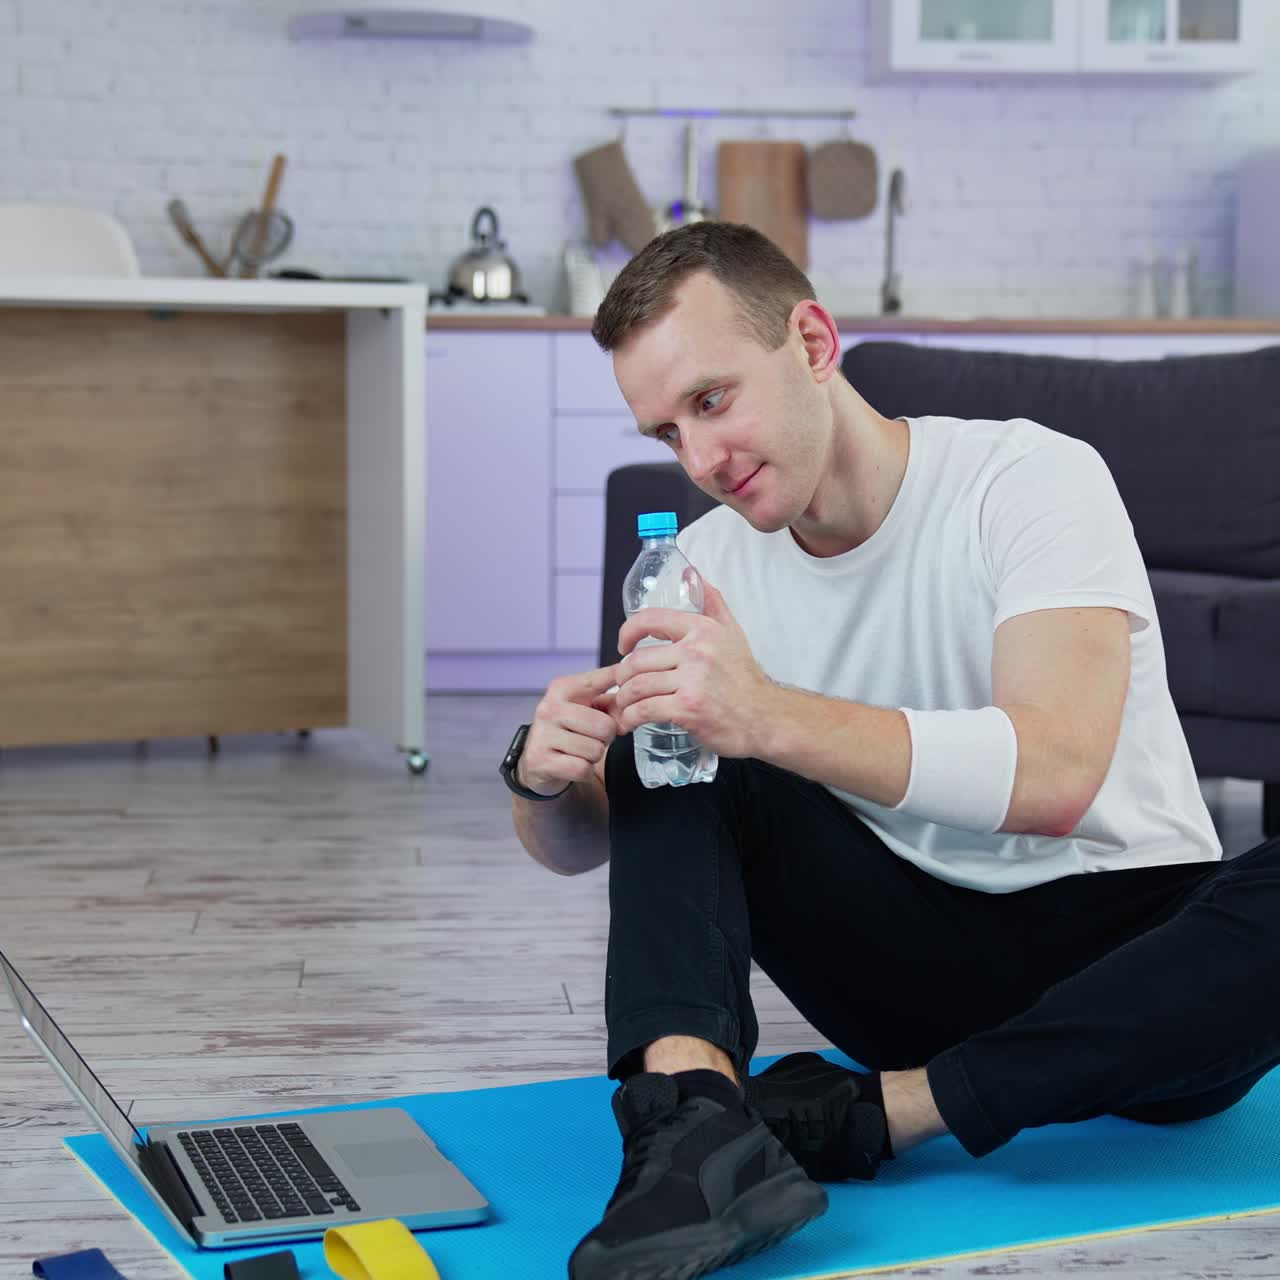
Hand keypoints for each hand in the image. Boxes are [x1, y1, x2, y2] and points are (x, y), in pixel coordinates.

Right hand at [518, 665, 619, 795]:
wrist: (538, 761)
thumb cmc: (570, 730)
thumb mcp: (589, 709)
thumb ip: (614, 703)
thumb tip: (634, 707)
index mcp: (563, 688)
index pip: (602, 680)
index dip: (622, 686)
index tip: (632, 686)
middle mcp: (549, 708)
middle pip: (605, 726)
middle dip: (606, 737)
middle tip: (593, 737)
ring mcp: (543, 734)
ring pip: (595, 750)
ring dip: (593, 755)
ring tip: (580, 750)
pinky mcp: (541, 760)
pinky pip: (582, 768)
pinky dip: (584, 771)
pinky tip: (573, 763)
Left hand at [613, 581, 773, 758]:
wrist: (764, 717)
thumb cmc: (744, 679)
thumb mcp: (732, 632)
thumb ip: (712, 601)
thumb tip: (692, 573)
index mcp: (702, 629)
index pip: (650, 619)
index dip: (628, 632)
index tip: (623, 646)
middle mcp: (696, 651)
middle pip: (637, 659)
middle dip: (622, 676)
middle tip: (622, 685)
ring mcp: (692, 681)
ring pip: (637, 686)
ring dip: (623, 698)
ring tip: (624, 706)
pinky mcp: (687, 709)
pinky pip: (645, 709)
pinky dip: (630, 717)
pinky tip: (630, 721)